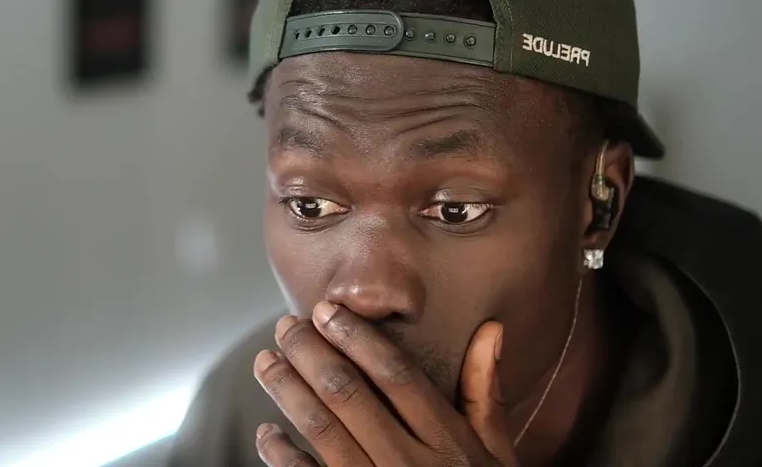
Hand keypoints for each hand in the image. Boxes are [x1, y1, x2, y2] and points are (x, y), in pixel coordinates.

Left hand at [253, 301, 515, 466]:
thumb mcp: (495, 455)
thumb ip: (484, 395)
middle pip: (348, 394)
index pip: (397, 376)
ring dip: (286, 390)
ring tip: (266, 362)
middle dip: (310, 353)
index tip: (327, 310)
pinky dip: (280, 454)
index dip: (358, 338)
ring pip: (321, 428)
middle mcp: (409, 464)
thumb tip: (490, 330)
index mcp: (447, 443)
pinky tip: (267, 432)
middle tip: (287, 326)